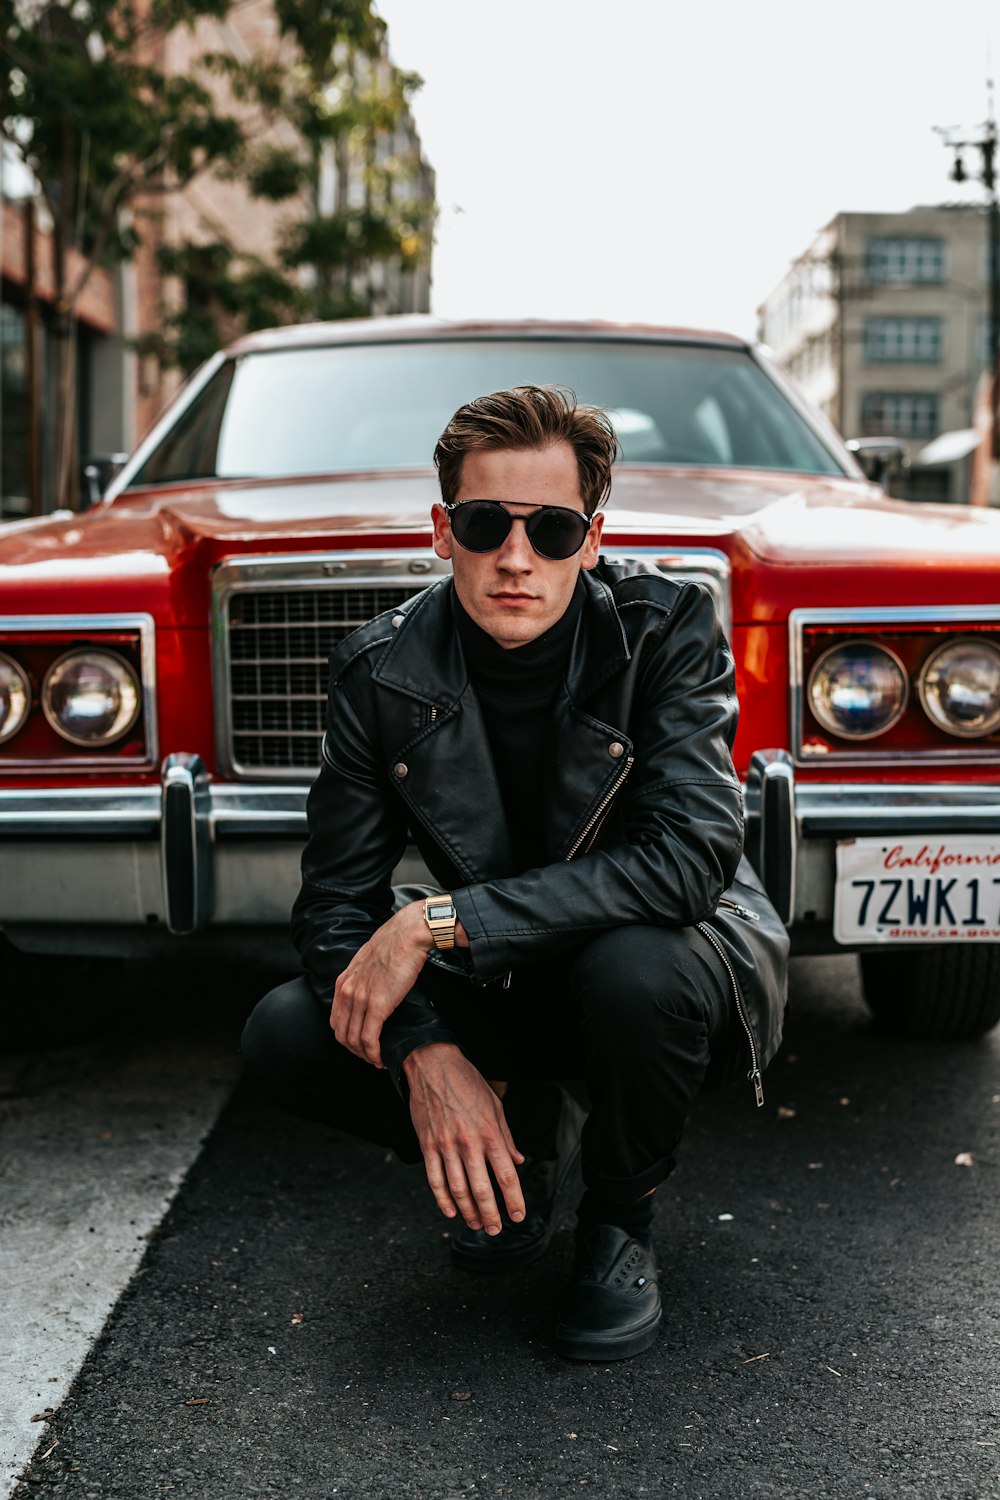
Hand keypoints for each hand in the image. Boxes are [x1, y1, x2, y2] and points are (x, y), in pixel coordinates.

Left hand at [331, 901, 429, 1066]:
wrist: (408, 935)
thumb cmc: (395, 944)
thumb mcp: (368, 960)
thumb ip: (363, 977)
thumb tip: (372, 988)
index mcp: (343, 981)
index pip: (336, 1020)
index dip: (346, 1037)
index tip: (360, 1045)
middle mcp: (347, 991)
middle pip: (342, 1034)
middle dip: (355, 1051)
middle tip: (369, 1058)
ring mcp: (361, 999)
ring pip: (354, 1040)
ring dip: (365, 1056)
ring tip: (377, 1061)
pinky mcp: (378, 1005)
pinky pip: (369, 1038)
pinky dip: (374, 1053)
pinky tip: (381, 1059)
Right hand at [404, 1044, 525, 1233]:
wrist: (432, 1064)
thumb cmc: (467, 1082)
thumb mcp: (495, 1105)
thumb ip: (506, 1137)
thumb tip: (517, 1161)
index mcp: (489, 1132)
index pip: (506, 1174)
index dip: (514, 1199)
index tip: (518, 1214)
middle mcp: (468, 1142)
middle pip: (482, 1188)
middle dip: (491, 1214)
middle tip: (496, 1229)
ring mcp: (445, 1145)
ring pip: (458, 1189)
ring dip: (468, 1211)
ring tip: (476, 1224)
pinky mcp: (427, 1144)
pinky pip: (434, 1178)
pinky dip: (442, 1199)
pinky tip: (450, 1211)